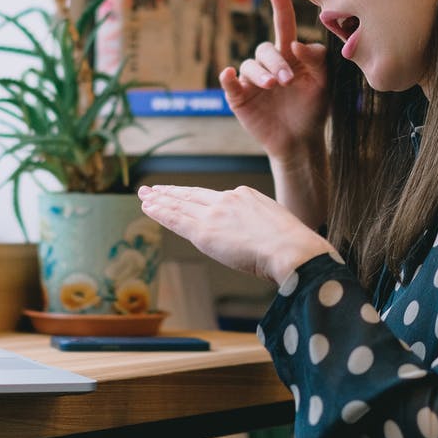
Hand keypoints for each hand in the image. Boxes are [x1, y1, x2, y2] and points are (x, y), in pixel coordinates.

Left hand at [138, 184, 334, 284]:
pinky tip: (149, 207)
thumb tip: (257, 239)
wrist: (292, 249)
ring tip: (144, 196)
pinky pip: (176, 220)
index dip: (193, 195)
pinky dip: (160, 213)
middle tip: (152, 189)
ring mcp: (214, 214)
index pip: (211, 196)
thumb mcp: (277, 224)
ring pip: (180, 205)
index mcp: (245, 196)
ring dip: (160, 201)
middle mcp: (227, 200)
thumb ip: (260, 227)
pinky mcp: (205, 232)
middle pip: (192, 195)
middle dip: (170, 192)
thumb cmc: (293, 246)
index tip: (181, 193)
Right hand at [221, 0, 327, 158]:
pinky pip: (230, 83)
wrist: (301, 141)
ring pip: (250, 65)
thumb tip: (296, 44)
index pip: (283, 26)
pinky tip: (229, 75)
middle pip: (266, 50)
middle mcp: (269, 64)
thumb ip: (317, 60)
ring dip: (261, 73)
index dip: (280, 6)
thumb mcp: (324, 83)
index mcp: (289, 56)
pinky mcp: (239, 98)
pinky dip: (227, 78)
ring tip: (274, 86)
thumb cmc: (313, 109)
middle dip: (276, 62)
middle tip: (287, 80)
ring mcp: (252, 81)